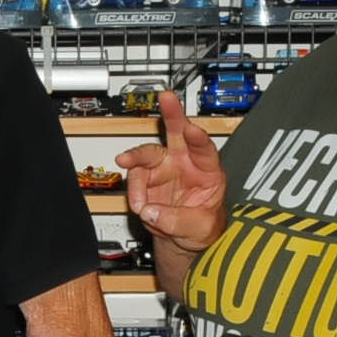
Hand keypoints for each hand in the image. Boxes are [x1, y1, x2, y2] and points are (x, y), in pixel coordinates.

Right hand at [116, 93, 227, 259]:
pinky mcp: (146, 178)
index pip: (205, 149)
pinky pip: (134, 177)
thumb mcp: (199, 228)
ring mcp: (164, 168)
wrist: (183, 238)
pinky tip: (141, 205)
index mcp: (208, 171)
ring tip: (128, 171)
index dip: (198, 138)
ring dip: (135, 158)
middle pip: (178, 132)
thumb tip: (152, 212)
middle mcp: (185, 162)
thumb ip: (178, 221)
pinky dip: (134, 192)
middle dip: (172, 114)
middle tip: (166, 98)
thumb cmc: (200, 227)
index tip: (190, 129)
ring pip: (147, 153)